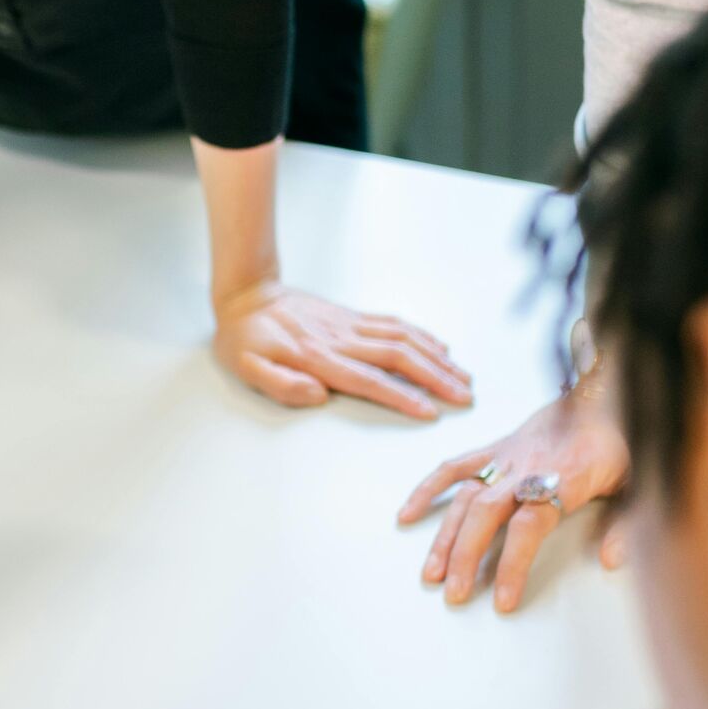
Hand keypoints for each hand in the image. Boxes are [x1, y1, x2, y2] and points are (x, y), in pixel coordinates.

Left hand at [213, 283, 472, 417]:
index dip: (402, 397)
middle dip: (436, 378)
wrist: (246, 296)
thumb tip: (319, 395)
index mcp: (317, 358)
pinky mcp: (352, 316)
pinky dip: (422, 335)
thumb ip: (281, 384)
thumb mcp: (247, 369)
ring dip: (436, 358)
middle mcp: (340, 339)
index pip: (368, 380)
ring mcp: (349, 325)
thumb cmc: (242, 340)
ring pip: (403, 339)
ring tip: (464, 377)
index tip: (430, 412)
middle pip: (398, 358)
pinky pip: (394, 324)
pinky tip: (441, 348)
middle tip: (465, 397)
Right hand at [397, 388, 629, 612]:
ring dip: (445, 535)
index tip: (502, 600)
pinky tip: (407, 515)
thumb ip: (627, 524)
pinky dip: (428, 489)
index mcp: (564, 478)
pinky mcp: (493, 448)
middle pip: (486, 513)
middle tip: (454, 593)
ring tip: (431, 572)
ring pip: (466, 497)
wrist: (605, 391)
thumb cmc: (623, 441)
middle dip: (465, 555)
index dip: (512, 563)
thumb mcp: (640, 481)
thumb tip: (612, 561)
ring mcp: (505, 457)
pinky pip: (453, 467)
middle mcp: (526, 468)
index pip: (529, 526)